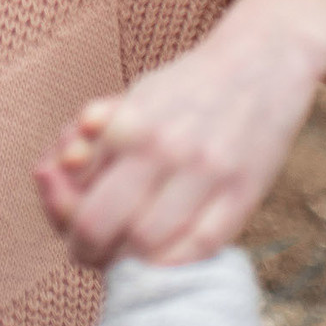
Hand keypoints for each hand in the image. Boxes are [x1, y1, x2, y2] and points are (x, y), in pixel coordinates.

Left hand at [33, 0, 325, 267]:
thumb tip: (63, 166)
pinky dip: (176, 263)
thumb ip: (95, 135)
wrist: (262, 62)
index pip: (83, 202)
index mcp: (129, 125)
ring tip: (128, 255)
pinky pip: (201, 249)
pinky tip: (166, 255)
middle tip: (92, 254)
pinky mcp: (243, 194)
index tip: (73, 236)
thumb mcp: (133, 98)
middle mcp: (164, 149)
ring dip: (131, 262)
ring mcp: (206, 175)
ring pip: (149, 246)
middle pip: (104, 228)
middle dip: (89, 251)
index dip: (69, 230)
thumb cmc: (189, 86)